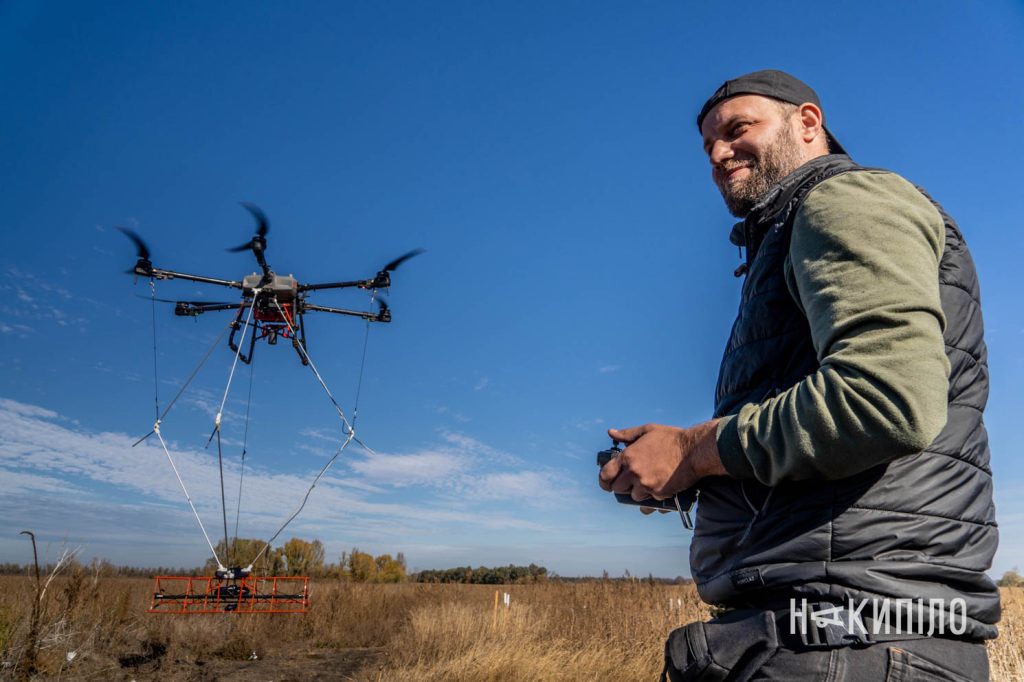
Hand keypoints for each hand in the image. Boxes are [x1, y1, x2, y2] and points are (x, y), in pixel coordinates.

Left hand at [598, 421, 724, 501]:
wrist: (694, 451)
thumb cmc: (671, 438)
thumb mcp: (647, 430)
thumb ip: (627, 434)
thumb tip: (611, 433)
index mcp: (628, 456)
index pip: (605, 475)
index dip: (604, 481)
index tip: (607, 484)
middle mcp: (634, 472)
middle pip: (617, 488)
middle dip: (623, 485)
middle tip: (631, 481)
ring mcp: (646, 484)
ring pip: (633, 497)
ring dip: (638, 492)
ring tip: (648, 483)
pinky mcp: (659, 494)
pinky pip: (649, 503)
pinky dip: (652, 499)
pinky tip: (657, 490)